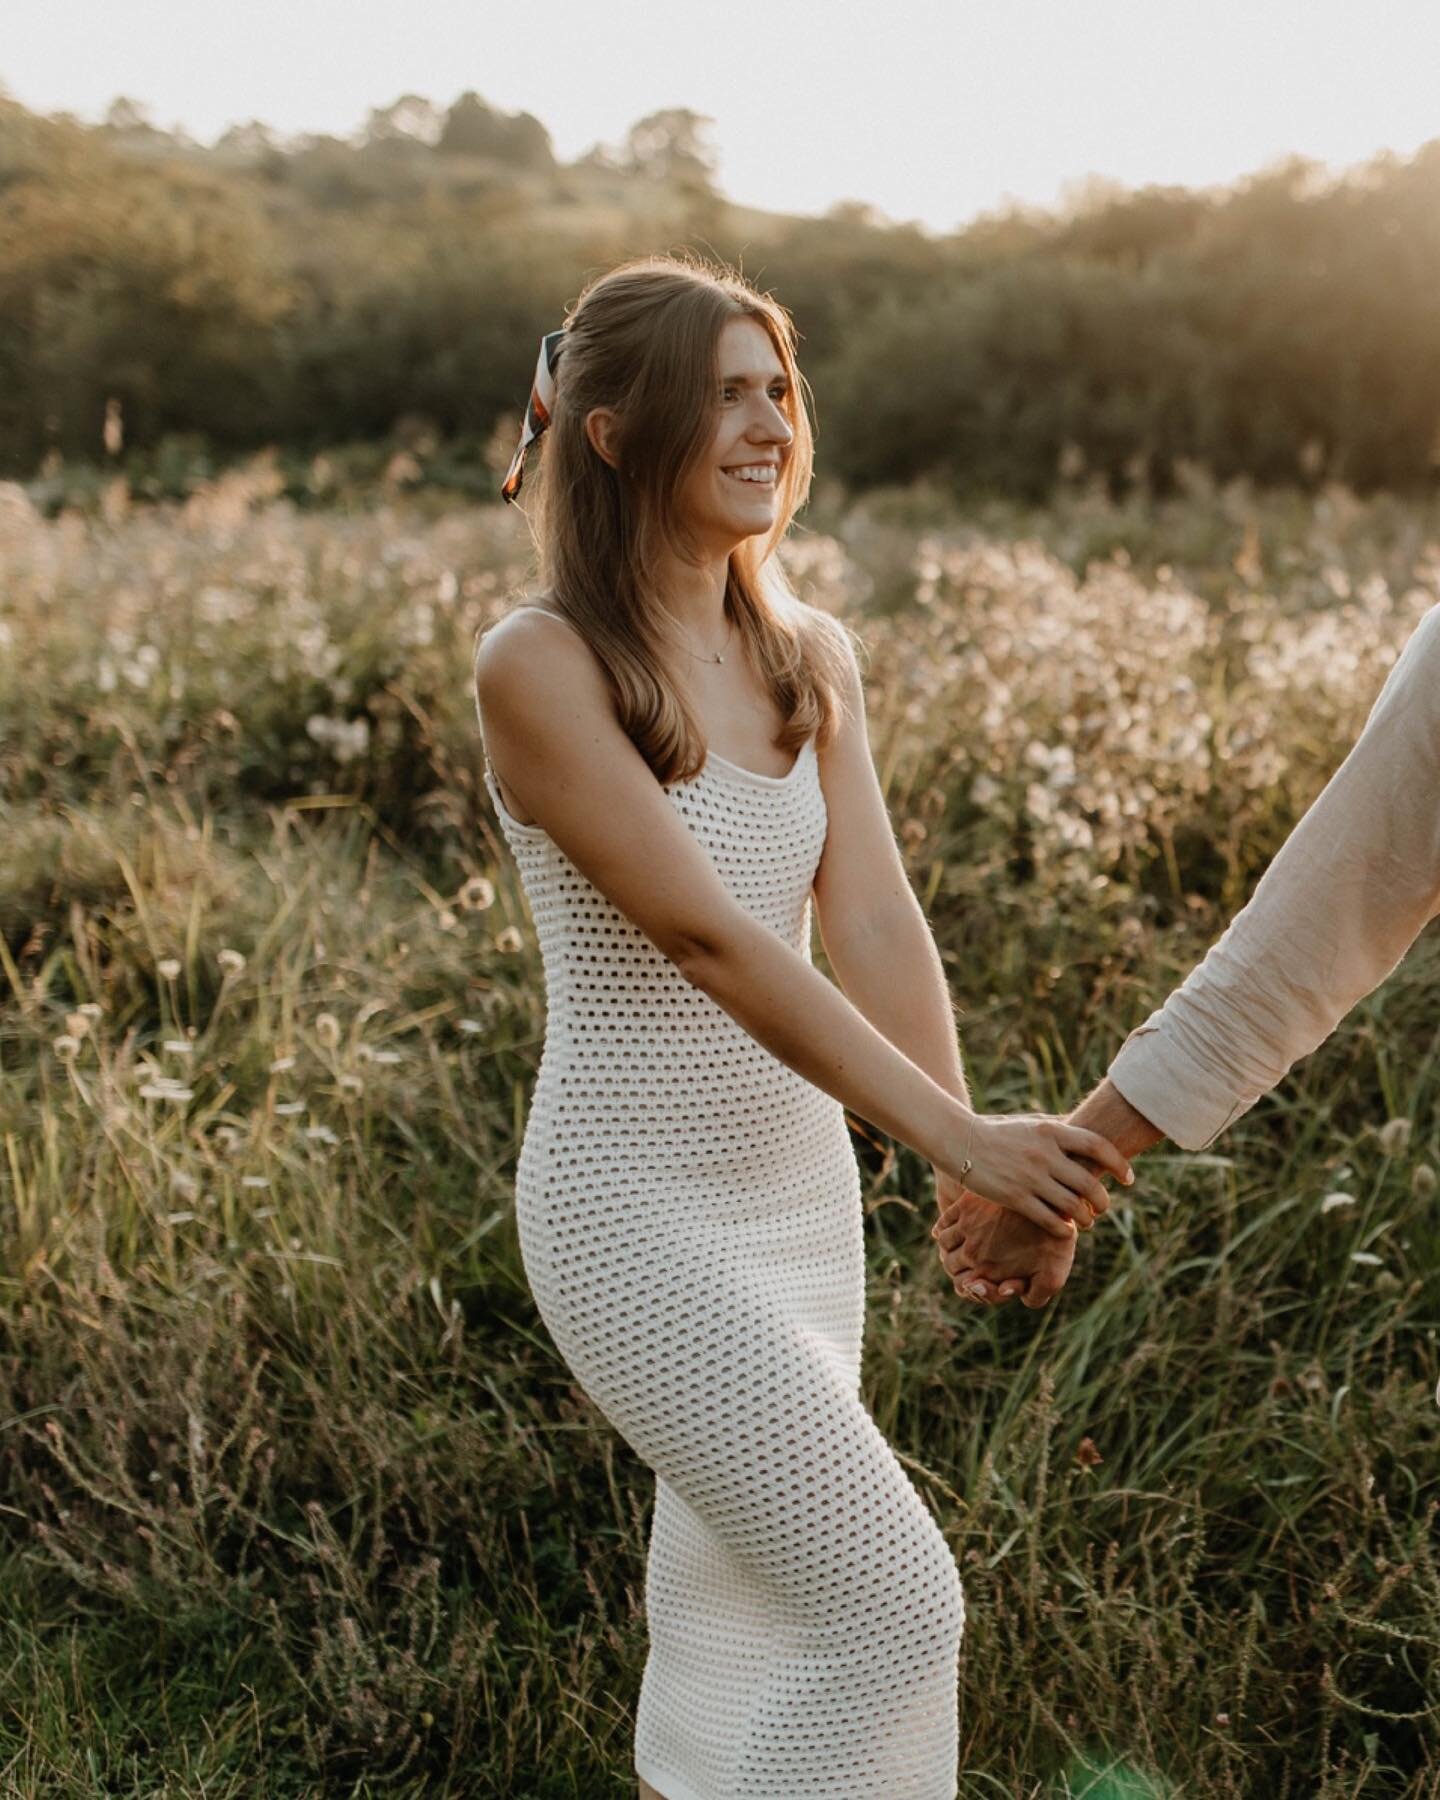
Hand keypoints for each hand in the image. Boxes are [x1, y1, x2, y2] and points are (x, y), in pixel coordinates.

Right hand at [931, 1181, 1075, 1307]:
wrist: (1055, 1204)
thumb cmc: (1056, 1244)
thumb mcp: (1053, 1279)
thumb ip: (1033, 1297)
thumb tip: (1008, 1292)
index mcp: (988, 1272)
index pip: (962, 1286)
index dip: (970, 1287)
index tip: (981, 1279)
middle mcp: (972, 1251)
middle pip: (950, 1264)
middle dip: (958, 1266)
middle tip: (971, 1261)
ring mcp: (967, 1226)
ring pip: (943, 1242)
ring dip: (948, 1247)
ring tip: (960, 1245)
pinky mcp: (968, 1204)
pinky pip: (944, 1220)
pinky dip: (942, 1228)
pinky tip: (949, 1229)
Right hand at [956, 1112, 1131, 1239]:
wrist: (959, 1141)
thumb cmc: (998, 1132)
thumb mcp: (1031, 1124)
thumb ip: (1059, 1131)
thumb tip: (1090, 1135)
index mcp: (1051, 1131)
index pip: (1098, 1146)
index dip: (1119, 1164)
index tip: (1128, 1179)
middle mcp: (1044, 1154)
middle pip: (1089, 1183)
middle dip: (1103, 1201)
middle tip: (1103, 1207)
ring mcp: (1030, 1177)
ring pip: (1073, 1207)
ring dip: (1085, 1219)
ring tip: (1086, 1221)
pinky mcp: (1015, 1197)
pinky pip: (1050, 1220)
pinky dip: (1064, 1229)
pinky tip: (1066, 1231)